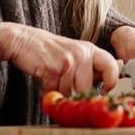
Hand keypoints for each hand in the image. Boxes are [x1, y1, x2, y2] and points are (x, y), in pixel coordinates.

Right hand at [0, 22, 118, 93]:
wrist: (22, 40)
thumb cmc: (48, 50)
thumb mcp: (74, 53)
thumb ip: (88, 67)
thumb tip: (102, 88)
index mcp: (89, 49)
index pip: (111, 66)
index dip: (111, 81)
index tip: (104, 90)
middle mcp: (81, 54)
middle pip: (86, 89)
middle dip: (74, 94)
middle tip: (63, 85)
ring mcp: (67, 61)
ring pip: (68, 93)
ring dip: (58, 92)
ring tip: (51, 79)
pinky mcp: (52, 70)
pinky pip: (54, 93)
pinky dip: (47, 92)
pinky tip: (43, 81)